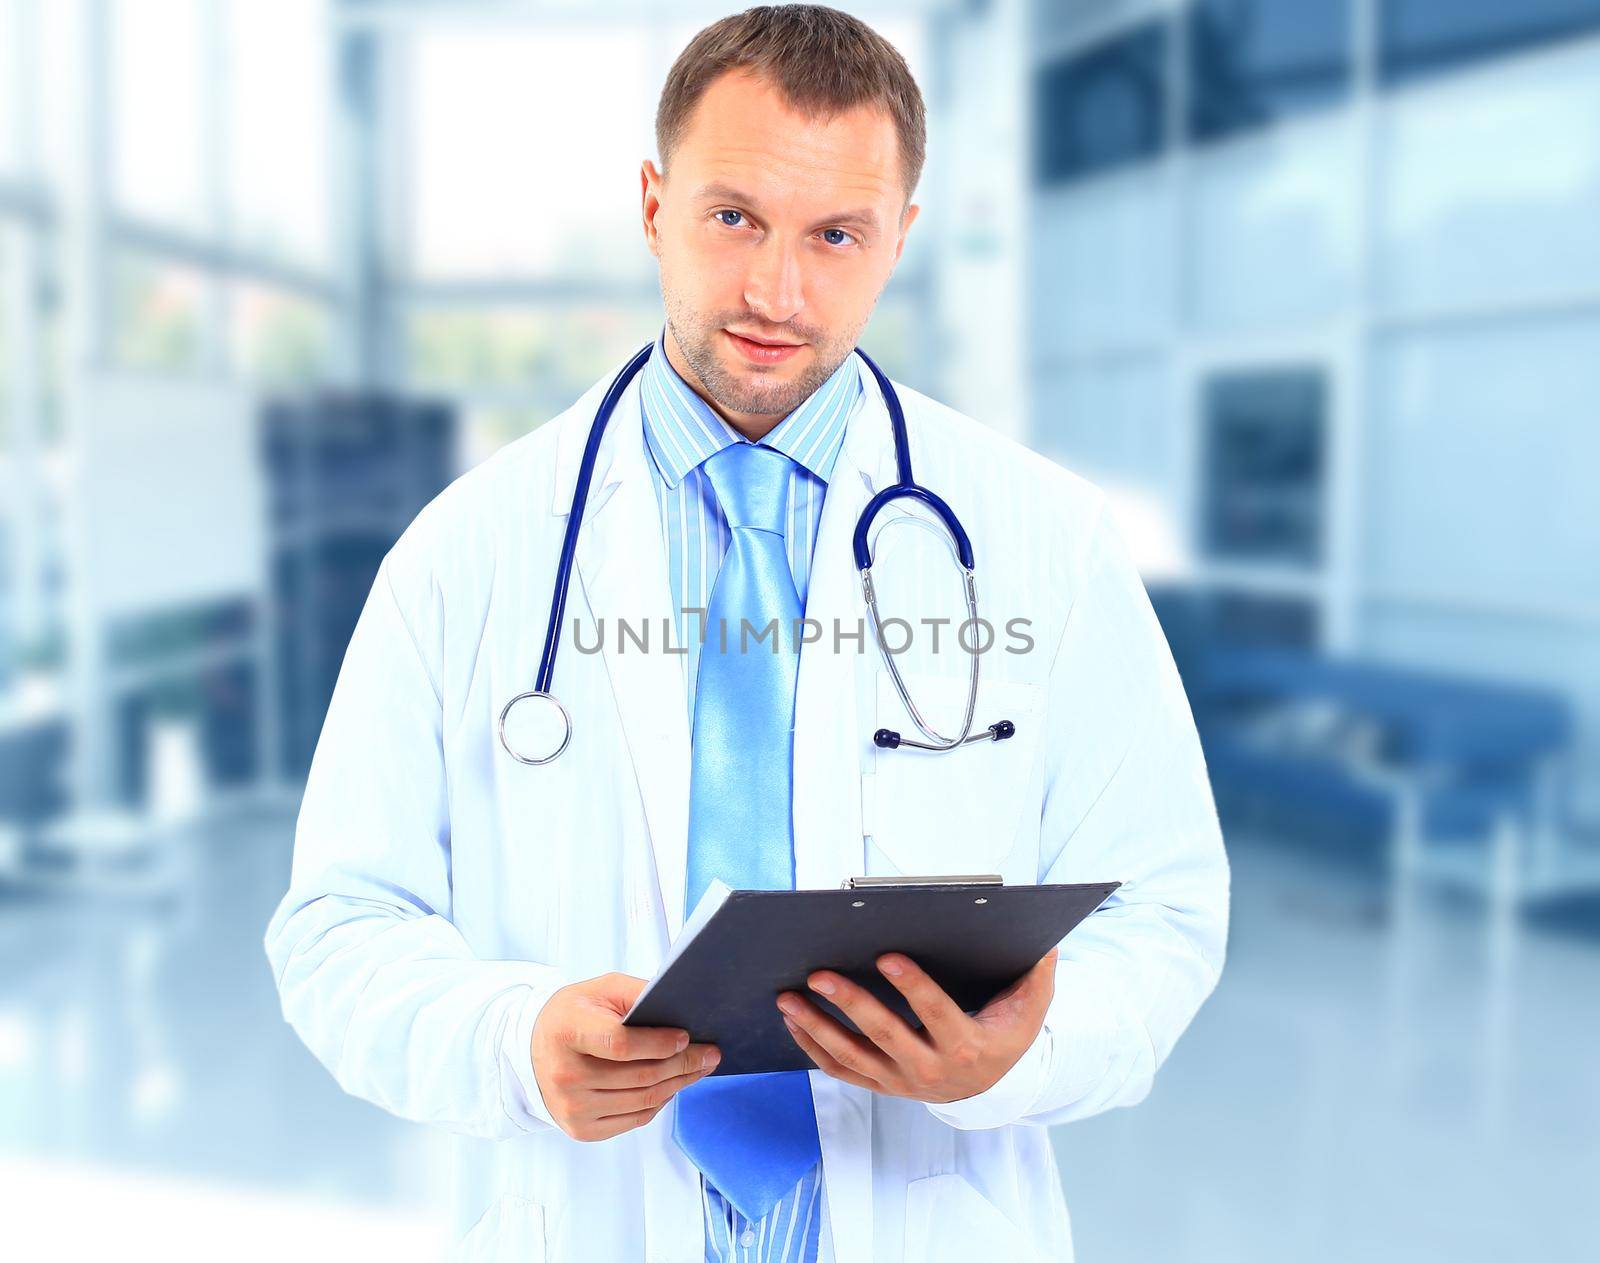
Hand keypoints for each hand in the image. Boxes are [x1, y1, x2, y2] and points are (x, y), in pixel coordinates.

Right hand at [531, 972, 720, 1140]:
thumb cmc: (575, 1014)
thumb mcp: (601, 989)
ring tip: (700, 1068)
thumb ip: (638, 994)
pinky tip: (673, 1085)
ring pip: (643, 1100)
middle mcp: (565, 1074)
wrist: (534, 1049)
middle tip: (710, 1053)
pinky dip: (661, 1102)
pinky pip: (635, 1118)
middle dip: (683, 1064)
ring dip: (679, 1084)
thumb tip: (682, 1007)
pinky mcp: (581, 1129)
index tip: (685, 1037)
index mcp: (568, 1031)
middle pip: (639, 1076)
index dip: (658, 1043)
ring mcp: (572, 1107)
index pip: (620, 1043)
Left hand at [774, 949, 1057, 1103]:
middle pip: (882, 1034)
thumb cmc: (1004, 1033)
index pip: (935, 1013)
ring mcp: (900, 1081)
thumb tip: (1046, 941)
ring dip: (816, 1026)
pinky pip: (840, 1070)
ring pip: (851, 1055)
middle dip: (849, 1002)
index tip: (886, 957)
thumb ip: (1037, 974)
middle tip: (818, 974)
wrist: (989, 1086)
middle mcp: (929, 1068)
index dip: (912, 986)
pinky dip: (812, 1047)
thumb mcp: (1030, 1008)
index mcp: (964, 1045)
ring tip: (788, 998)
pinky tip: (793, 1022)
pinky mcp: (880, 1084)